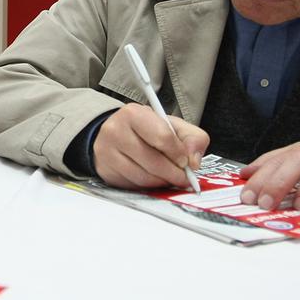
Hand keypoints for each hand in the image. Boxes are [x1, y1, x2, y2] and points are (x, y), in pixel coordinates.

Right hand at [93, 103, 207, 189]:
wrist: (116, 135)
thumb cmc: (147, 130)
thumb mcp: (172, 126)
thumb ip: (192, 138)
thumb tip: (194, 161)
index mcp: (133, 114)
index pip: (162, 136)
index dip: (178, 153)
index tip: (186, 161)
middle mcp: (115, 131)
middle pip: (153, 161)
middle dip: (173, 173)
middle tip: (183, 177)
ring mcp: (107, 152)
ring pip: (143, 177)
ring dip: (162, 182)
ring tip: (169, 178)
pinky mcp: (106, 171)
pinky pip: (133, 185)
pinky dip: (149, 186)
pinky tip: (154, 179)